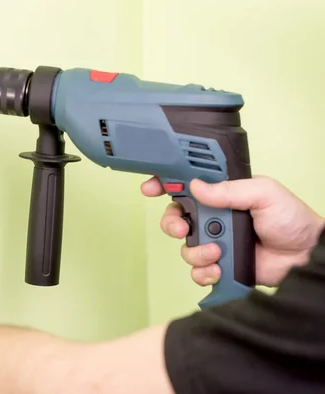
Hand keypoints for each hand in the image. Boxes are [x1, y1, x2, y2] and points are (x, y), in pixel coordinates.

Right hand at [141, 176, 324, 286]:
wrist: (305, 257)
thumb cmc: (291, 220)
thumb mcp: (263, 193)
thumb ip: (229, 189)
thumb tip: (196, 186)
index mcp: (222, 195)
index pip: (186, 186)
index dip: (165, 185)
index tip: (151, 188)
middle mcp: (214, 218)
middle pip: (176, 219)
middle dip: (172, 224)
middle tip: (181, 229)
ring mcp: (215, 243)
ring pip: (185, 248)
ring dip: (196, 252)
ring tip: (217, 253)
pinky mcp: (219, 266)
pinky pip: (198, 271)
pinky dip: (205, 272)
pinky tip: (220, 268)